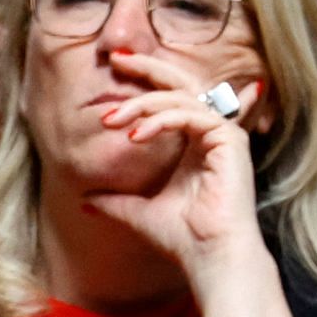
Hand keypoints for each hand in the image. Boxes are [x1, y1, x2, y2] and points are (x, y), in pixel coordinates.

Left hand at [80, 45, 269, 292]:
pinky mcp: (231, 141)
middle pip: (180, 83)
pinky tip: (136, 135)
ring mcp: (223, 134)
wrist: (207, 258)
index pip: (169, 98)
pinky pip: (193, 115)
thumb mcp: (137, 212)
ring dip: (142, 105)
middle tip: (116, 58)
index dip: (144, 81)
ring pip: (180, 98)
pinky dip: (163, 120)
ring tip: (111, 122)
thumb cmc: (182, 237)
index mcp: (192, 142)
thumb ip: (115, 201)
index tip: (114, 70)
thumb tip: (85, 199)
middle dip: (147, 68)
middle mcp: (210, 132)